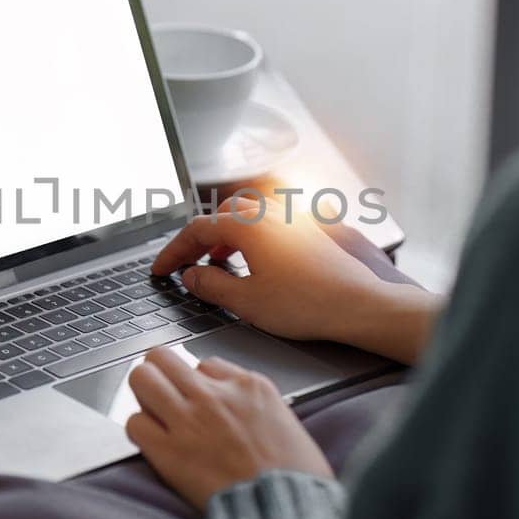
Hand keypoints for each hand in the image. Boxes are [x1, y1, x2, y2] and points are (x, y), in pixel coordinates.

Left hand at [125, 345, 330, 508]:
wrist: (284, 510)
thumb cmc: (293, 477)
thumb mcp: (286, 420)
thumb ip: (252, 403)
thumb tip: (230, 401)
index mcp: (249, 386)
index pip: (204, 363)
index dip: (198, 383)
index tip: (198, 398)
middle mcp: (215, 396)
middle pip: (163, 358)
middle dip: (159, 374)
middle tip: (163, 395)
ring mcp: (189, 420)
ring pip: (142, 379)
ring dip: (144, 395)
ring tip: (154, 415)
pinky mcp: (169, 452)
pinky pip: (133, 423)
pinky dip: (140, 431)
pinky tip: (154, 443)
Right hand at [152, 196, 435, 363]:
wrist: (357, 306)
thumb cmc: (308, 304)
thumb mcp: (247, 302)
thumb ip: (211, 286)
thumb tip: (191, 276)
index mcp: (249, 225)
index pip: (197, 230)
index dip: (174, 251)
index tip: (162, 269)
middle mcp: (269, 213)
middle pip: (219, 216)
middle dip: (197, 240)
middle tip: (184, 264)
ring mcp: (290, 218)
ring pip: (245, 215)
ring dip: (223, 236)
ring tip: (215, 261)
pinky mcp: (306, 229)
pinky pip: (266, 222)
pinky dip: (248, 236)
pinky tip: (250, 260)